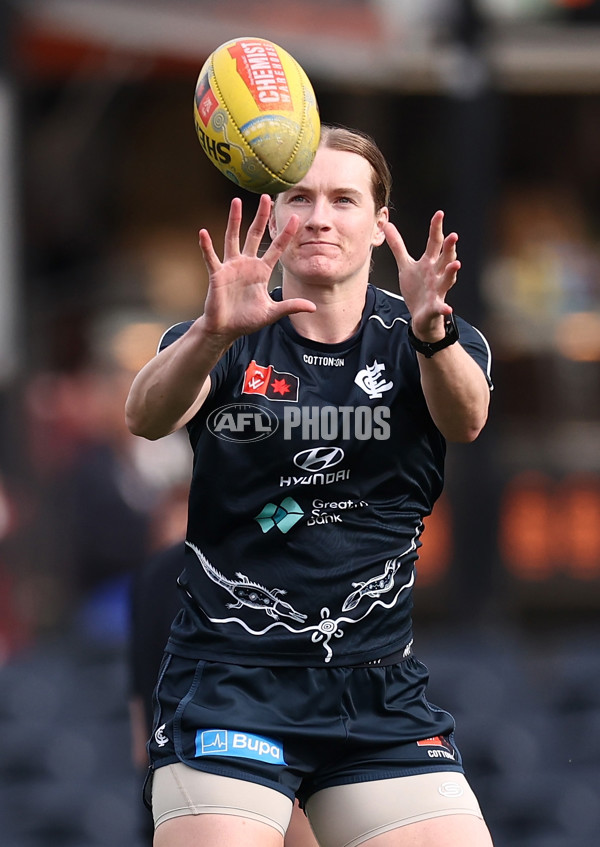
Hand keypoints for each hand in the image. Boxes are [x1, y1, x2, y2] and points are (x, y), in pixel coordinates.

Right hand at [198, 194, 315, 343]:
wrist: (226, 329)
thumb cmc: (247, 320)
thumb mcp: (272, 313)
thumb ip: (290, 306)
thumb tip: (313, 307)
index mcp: (261, 271)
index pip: (276, 248)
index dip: (286, 234)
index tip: (295, 218)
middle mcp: (247, 264)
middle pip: (254, 234)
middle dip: (260, 216)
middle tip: (266, 196)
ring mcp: (231, 267)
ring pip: (233, 238)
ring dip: (234, 220)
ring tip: (236, 202)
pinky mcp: (217, 274)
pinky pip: (211, 257)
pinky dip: (206, 246)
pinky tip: (203, 233)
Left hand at [383, 210, 459, 340]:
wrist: (421, 316)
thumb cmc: (416, 288)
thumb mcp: (405, 265)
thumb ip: (398, 246)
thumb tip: (386, 225)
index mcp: (429, 262)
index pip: (434, 242)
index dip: (436, 228)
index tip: (439, 213)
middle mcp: (437, 273)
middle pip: (445, 258)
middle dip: (449, 247)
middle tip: (453, 235)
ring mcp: (438, 290)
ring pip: (447, 279)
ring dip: (452, 272)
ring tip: (456, 264)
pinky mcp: (436, 306)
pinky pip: (441, 307)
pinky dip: (444, 308)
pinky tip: (447, 308)